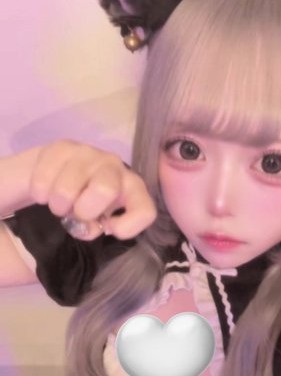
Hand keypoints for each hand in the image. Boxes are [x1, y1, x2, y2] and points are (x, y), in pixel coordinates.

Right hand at [30, 140, 156, 239]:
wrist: (59, 172)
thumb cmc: (84, 201)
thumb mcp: (95, 220)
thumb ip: (95, 228)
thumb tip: (87, 226)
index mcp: (132, 188)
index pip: (145, 210)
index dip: (128, 227)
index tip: (108, 228)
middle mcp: (115, 166)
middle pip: (105, 189)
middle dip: (84, 210)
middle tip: (75, 212)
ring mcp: (89, 153)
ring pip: (67, 189)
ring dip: (57, 205)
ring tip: (59, 202)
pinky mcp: (62, 147)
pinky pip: (43, 180)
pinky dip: (40, 194)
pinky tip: (45, 191)